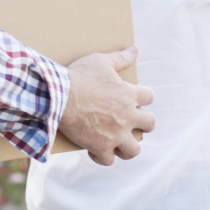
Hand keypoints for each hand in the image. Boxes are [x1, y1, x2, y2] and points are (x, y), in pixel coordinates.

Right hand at [59, 48, 155, 165]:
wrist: (59, 98)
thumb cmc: (79, 77)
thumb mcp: (101, 61)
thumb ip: (120, 58)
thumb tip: (135, 49)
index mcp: (129, 95)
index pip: (149, 97)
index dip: (144, 97)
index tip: (135, 97)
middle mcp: (127, 117)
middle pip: (150, 124)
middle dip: (144, 123)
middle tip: (133, 122)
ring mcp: (115, 134)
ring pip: (134, 149)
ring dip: (128, 147)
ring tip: (120, 143)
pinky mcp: (100, 147)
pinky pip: (108, 160)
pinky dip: (102, 157)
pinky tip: (96, 150)